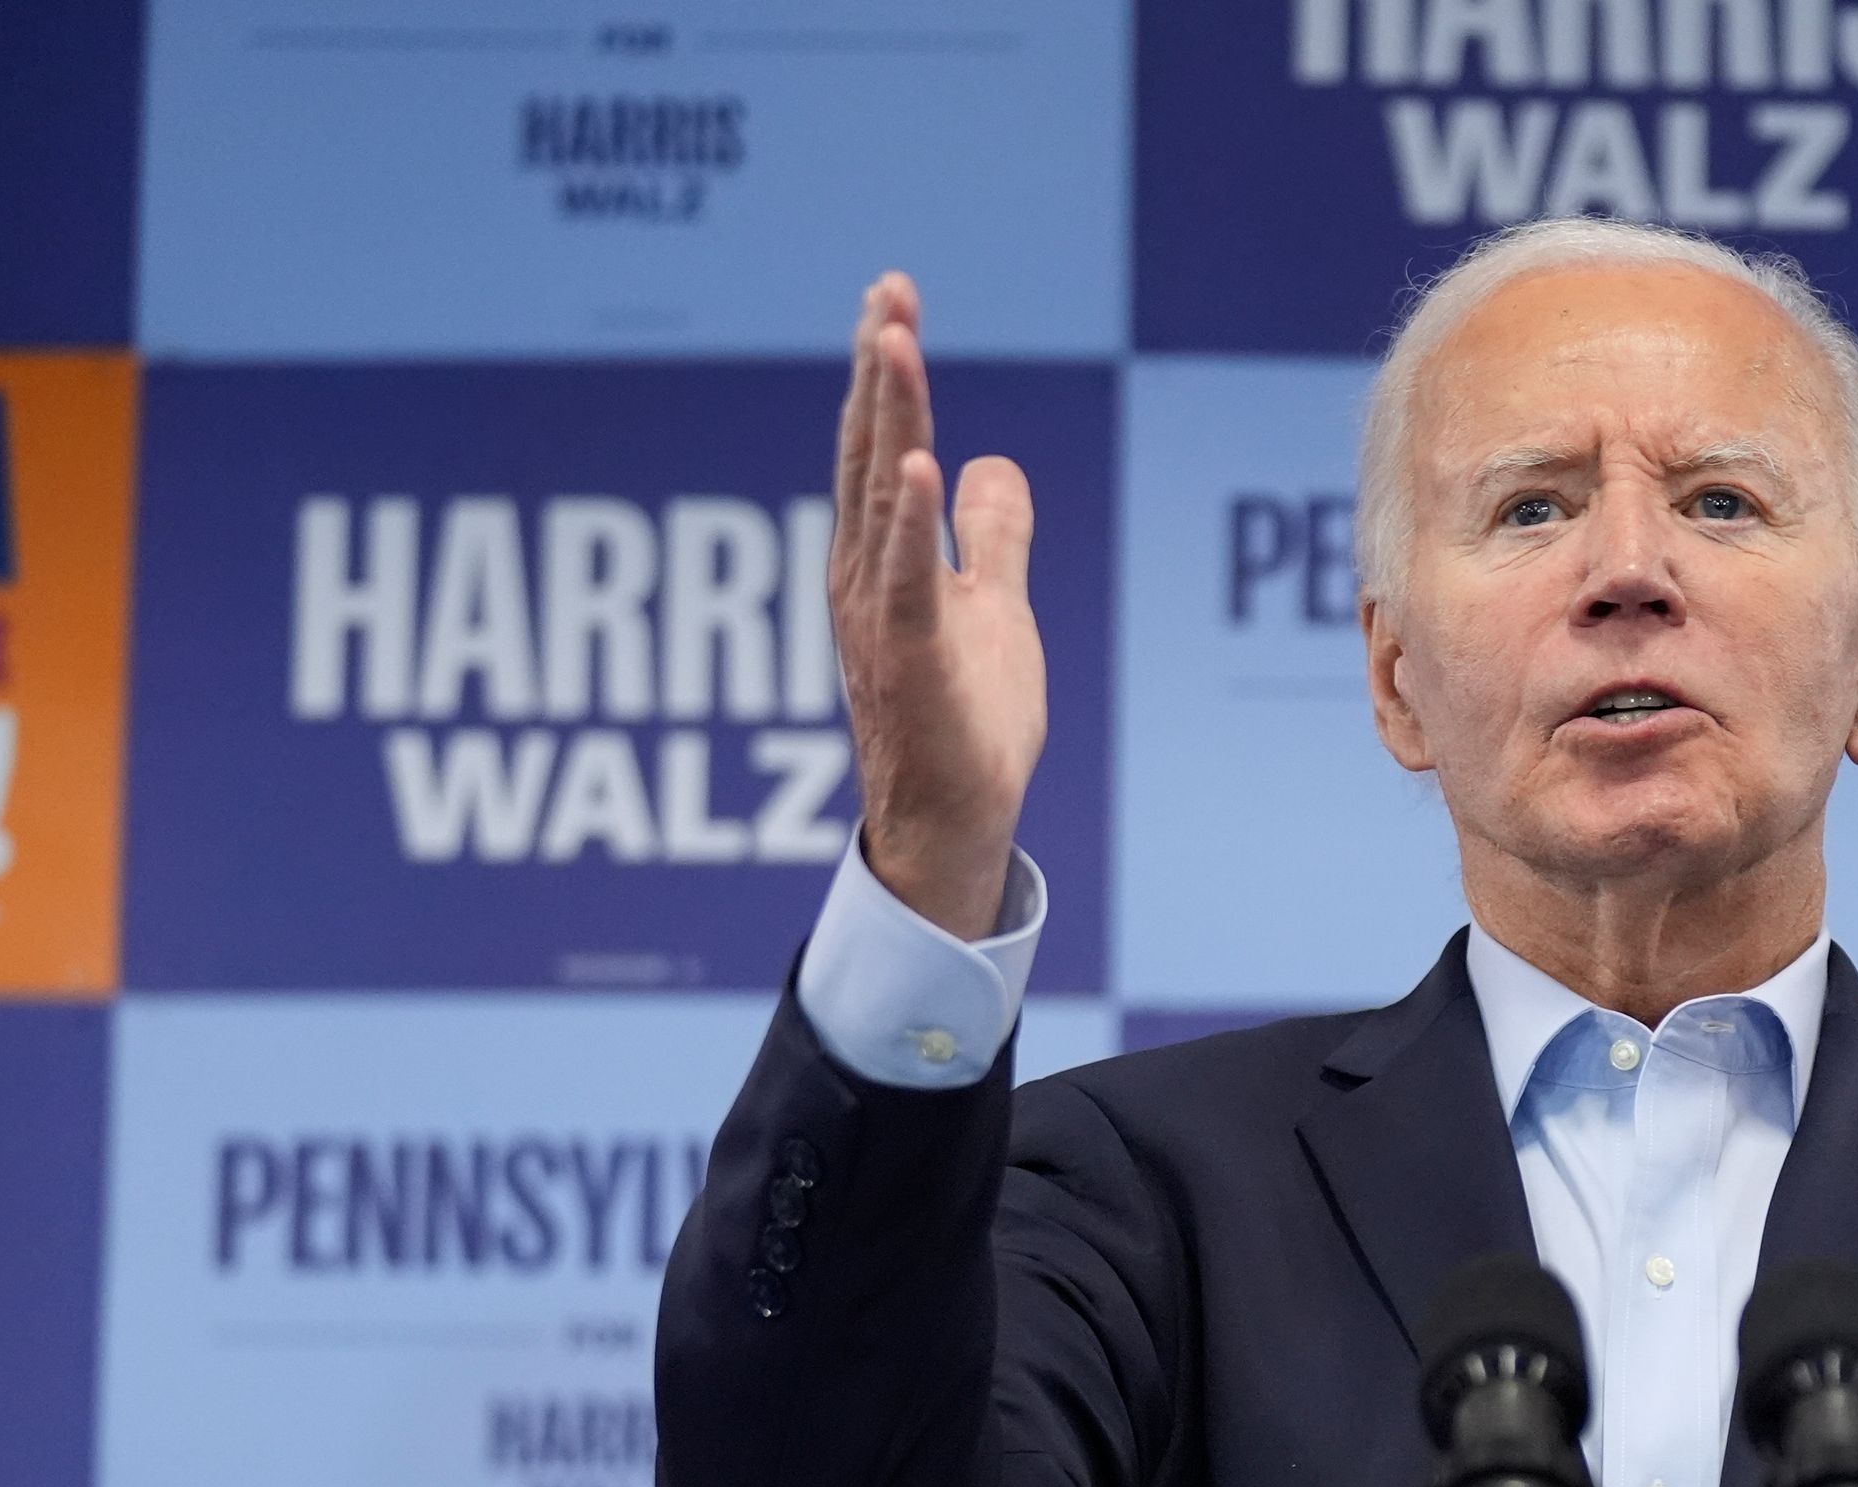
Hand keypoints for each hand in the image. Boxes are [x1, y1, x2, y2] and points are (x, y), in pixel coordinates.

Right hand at [832, 272, 1046, 941]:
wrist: (956, 825)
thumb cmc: (967, 724)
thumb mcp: (995, 608)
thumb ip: (992, 537)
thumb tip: (992, 462)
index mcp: (880, 559)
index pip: (879, 445)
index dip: (887, 371)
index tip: (895, 298)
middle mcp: (862, 576)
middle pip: (867, 451)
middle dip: (879, 368)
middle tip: (890, 290)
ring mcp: (876, 618)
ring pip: (877, 498)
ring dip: (888, 415)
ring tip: (895, 340)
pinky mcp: (907, 662)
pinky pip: (906, 582)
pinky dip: (908, 521)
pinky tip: (915, 462)